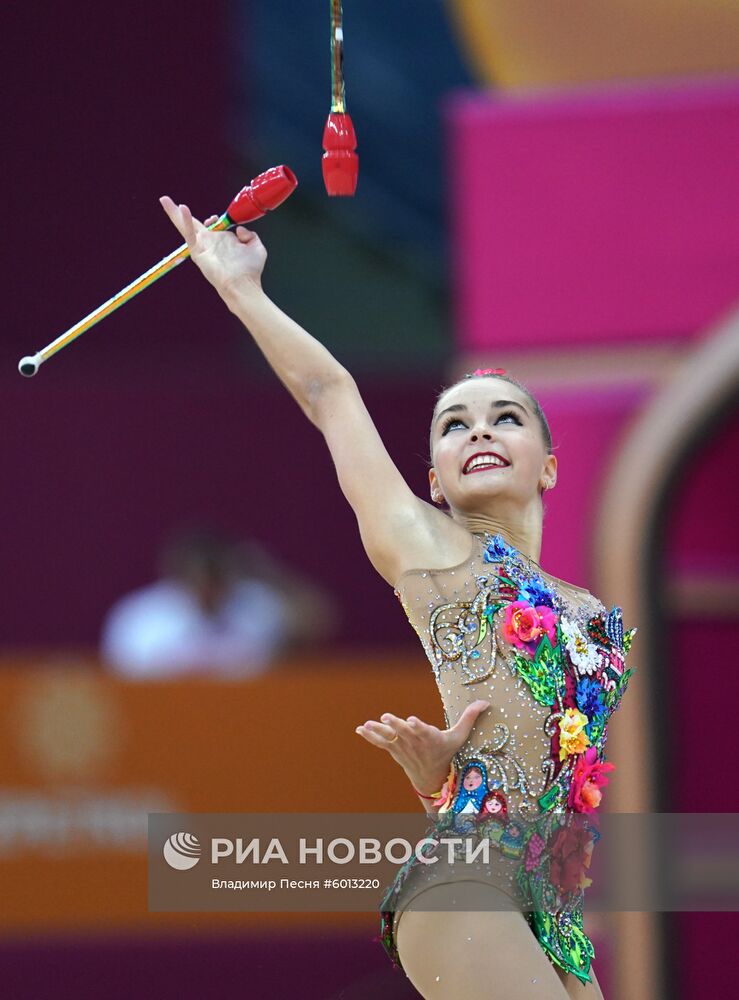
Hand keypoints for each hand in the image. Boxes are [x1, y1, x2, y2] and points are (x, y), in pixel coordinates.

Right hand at [159, 197, 266, 296]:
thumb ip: (250, 235)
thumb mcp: (256, 247)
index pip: (210, 226)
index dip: (212, 220)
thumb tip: (239, 229)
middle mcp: (209, 243)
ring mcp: (202, 247)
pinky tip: (181, 209)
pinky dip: (185, 221)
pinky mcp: (197, 252)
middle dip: (179, 212)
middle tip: (166, 200)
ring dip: (174, 214)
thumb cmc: (250, 271)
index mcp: (221, 241)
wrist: (243, 285)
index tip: (216, 218)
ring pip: (185, 227)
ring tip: (164, 200)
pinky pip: (189, 234)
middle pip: (191, 224)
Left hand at [355, 700, 490, 797]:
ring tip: (367, 724)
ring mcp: (403, 747)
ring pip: (390, 738)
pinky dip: (370, 737)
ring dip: (378, 731)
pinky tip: (359, 729)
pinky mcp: (394, 750)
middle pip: (404, 733)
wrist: (431, 777)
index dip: (418, 726)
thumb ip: (470, 718)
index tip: (412, 720)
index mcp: (431, 739)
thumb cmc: (446, 752)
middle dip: (395, 725)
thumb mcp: (459, 737)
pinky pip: (381, 743)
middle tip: (386, 717)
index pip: (424, 731)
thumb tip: (485, 701)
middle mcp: (415, 744)